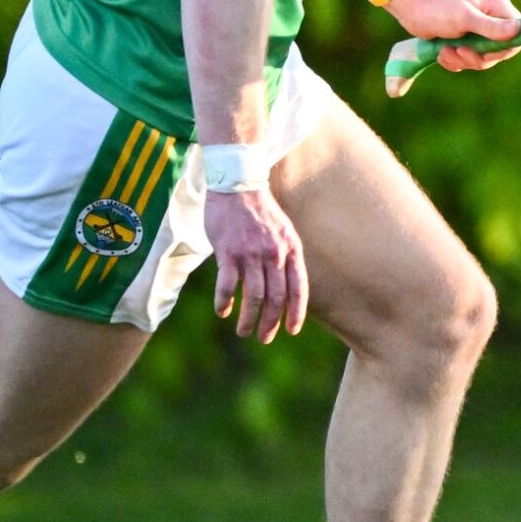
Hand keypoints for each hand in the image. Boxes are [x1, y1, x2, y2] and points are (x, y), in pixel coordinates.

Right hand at [206, 187, 308, 342]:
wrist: (237, 184)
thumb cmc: (259, 211)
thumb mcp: (284, 231)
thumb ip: (286, 256)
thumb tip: (286, 287)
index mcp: (291, 249)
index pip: (298, 289)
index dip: (295, 313)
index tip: (291, 330)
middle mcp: (273, 254)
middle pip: (275, 298)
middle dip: (270, 323)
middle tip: (263, 337)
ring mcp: (250, 253)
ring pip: (253, 297)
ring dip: (248, 319)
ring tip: (243, 331)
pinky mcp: (227, 252)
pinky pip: (227, 286)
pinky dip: (225, 303)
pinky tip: (223, 311)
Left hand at [389, 0, 520, 74]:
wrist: (409, 6)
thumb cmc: (437, 7)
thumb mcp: (464, 18)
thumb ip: (491, 26)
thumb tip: (518, 30)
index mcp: (497, 5)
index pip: (517, 34)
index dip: (503, 49)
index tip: (484, 53)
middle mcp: (491, 17)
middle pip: (499, 50)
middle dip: (478, 58)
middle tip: (459, 52)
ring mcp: (477, 28)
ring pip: (482, 57)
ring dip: (463, 60)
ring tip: (445, 52)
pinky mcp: (464, 38)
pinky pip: (468, 58)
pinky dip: (455, 61)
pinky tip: (442, 54)